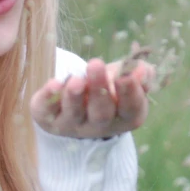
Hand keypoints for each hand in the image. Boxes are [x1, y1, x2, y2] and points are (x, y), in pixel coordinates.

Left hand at [30, 57, 154, 139]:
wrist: (76, 106)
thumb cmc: (108, 88)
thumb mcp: (125, 78)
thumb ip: (138, 72)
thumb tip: (142, 70)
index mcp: (124, 117)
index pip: (131, 109)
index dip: (129, 92)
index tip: (126, 74)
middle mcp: (98, 126)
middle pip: (101, 113)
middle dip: (99, 89)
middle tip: (96, 63)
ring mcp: (72, 125)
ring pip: (74, 113)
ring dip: (75, 96)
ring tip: (76, 79)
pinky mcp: (48, 118)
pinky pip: (47, 110)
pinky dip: (48, 98)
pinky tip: (53, 85)